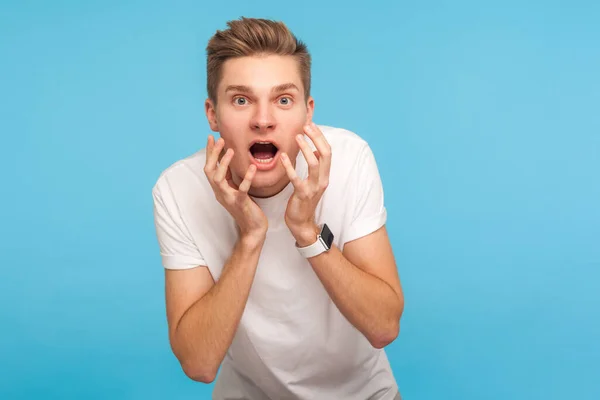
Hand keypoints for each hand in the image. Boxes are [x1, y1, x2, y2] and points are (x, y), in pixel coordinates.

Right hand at [204, 135, 267, 243]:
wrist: (252, 229)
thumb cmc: (245, 208)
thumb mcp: (235, 189)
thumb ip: (229, 177)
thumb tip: (226, 161)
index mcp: (219, 188)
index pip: (210, 167)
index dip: (210, 152)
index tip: (211, 137)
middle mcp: (220, 193)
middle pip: (209, 171)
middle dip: (213, 154)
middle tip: (220, 139)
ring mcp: (229, 199)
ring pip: (218, 179)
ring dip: (223, 164)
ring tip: (231, 150)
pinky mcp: (241, 204)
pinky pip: (242, 190)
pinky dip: (247, 178)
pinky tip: (253, 168)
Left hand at [280, 122, 331, 246]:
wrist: (302, 222)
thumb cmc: (304, 200)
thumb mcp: (313, 181)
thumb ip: (315, 167)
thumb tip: (316, 150)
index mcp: (325, 175)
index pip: (327, 151)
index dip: (320, 137)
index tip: (311, 125)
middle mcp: (323, 180)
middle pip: (325, 154)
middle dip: (317, 138)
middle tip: (306, 126)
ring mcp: (314, 187)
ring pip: (314, 164)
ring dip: (306, 149)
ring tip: (297, 137)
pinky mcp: (302, 194)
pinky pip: (296, 178)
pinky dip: (290, 167)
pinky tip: (282, 157)